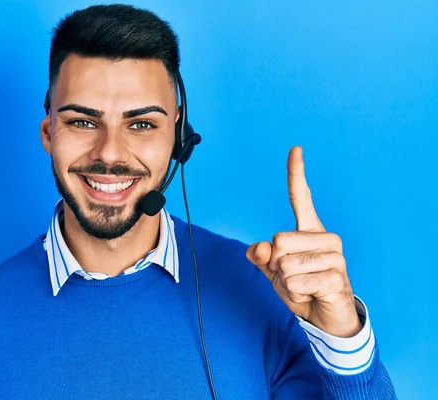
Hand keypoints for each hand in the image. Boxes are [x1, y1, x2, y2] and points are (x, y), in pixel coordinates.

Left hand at [246, 146, 361, 337]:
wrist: (325, 316)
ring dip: (285, 282)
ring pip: (285, 264)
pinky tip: (310, 295)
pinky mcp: (337, 278)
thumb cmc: (300, 287)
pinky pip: (295, 282)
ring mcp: (335, 256)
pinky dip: (295, 294)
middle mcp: (325, 237)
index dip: (296, 174)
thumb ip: (260, 257)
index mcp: (308, 230)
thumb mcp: (272, 271)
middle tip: (292, 276)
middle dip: (275, 265)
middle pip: (278, 240)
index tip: (295, 149)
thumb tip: (258, 248)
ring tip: (304, 286)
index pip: (300, 197)